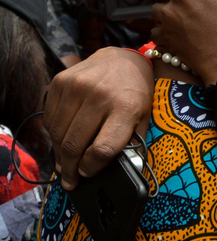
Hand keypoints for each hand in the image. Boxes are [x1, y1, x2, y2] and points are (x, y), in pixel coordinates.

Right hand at [43, 47, 154, 189]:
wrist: (123, 60)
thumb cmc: (135, 93)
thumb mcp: (144, 117)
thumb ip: (133, 143)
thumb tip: (123, 172)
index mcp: (126, 107)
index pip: (102, 149)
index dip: (91, 167)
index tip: (87, 173)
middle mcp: (100, 95)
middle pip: (75, 144)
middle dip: (70, 168)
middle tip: (70, 180)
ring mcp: (78, 86)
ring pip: (58, 133)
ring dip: (59, 153)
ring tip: (65, 163)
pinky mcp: (60, 81)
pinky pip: (50, 118)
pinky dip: (53, 133)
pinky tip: (62, 138)